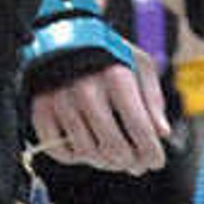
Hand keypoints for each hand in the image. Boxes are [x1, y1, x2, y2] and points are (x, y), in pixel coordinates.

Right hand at [28, 58, 169, 171]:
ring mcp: (61, 102)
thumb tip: (162, 133)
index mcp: (117, 78)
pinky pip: (61, 152)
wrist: (65, 38)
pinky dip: (77, 157)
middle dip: (131, 162)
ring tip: (114, 156)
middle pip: (114, 148)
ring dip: (106, 162)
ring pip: (88, 153)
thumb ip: (153, 99)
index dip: (151, 153)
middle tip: (136, 164)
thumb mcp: (139, 66)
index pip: (140, 129)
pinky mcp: (42, 111)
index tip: (156, 162)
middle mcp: (87, 91)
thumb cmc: (109, 56)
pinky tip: (88, 147)